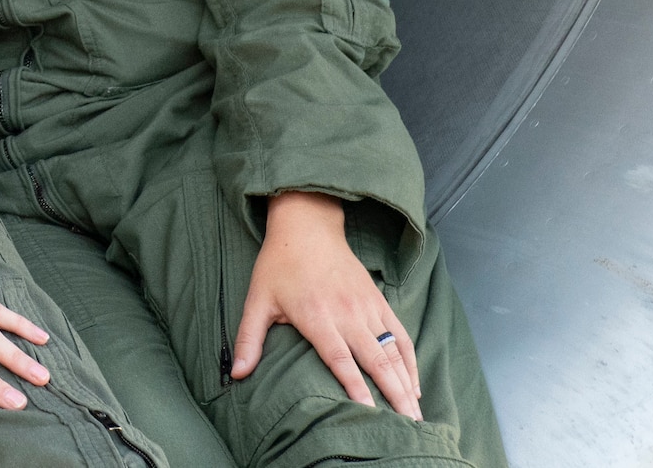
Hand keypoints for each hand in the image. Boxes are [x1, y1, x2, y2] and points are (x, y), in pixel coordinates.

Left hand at [230, 191, 421, 418]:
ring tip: (416, 415)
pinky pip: (401, 335)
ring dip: (407, 383)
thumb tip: (236, 374)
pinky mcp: (379, 301)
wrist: (307, 227)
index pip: (340, 359)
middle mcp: (347, 314)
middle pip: (376, 360)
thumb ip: (248, 339)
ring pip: (393, 351)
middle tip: (408, 426)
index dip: (355, 387)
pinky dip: (411, 361)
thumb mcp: (256, 300)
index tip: (369, 413)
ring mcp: (367, 308)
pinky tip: (415, 385)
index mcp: (317, 317)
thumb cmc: (279, 265)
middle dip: (394, 394)